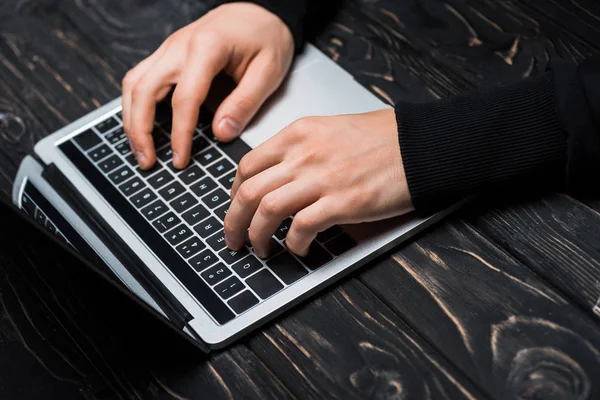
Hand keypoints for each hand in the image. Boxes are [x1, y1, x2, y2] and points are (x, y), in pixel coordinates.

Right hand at [122, 3, 293, 168]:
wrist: (258, 10)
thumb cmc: (265, 37)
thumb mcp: (268, 71)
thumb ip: (245, 103)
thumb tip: (221, 134)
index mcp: (207, 48)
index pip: (184, 98)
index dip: (179, 134)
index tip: (180, 159)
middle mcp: (179, 45)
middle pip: (144, 89)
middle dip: (140, 130)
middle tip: (147, 161)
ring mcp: (169, 48)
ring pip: (134, 83)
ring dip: (131, 119)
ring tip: (140, 150)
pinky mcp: (167, 54)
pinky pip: (140, 78)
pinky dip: (135, 104)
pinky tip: (142, 125)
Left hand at [224, 108, 413, 257]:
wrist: (420, 144)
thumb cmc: (382, 138)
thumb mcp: (330, 129)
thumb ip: (299, 148)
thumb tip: (274, 176)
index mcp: (299, 134)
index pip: (247, 165)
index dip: (233, 194)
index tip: (236, 209)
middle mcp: (304, 154)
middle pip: (248, 191)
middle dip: (234, 222)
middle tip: (235, 239)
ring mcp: (322, 178)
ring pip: (266, 209)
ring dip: (257, 236)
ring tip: (261, 250)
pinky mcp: (343, 202)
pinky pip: (301, 227)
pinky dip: (294, 243)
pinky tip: (298, 248)